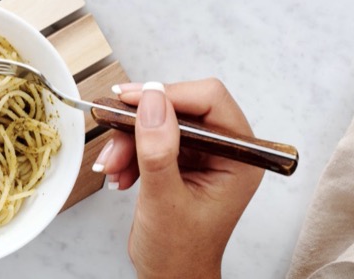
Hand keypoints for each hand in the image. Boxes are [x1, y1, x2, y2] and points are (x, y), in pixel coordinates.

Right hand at [96, 80, 263, 278]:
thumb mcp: (164, 200)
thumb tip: (153, 101)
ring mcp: (203, 154)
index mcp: (239, 159)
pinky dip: (130, 150)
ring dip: (130, 139)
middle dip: (142, 122)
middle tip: (114, 130)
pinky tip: (120, 172)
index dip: (171, 94)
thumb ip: (158, 150)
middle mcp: (225, 151)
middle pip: (182, 107)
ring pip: (161, 120)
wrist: (169, 278)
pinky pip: (151, 137)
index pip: (211, 101)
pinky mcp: (182, 159)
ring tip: (113, 165)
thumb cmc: (179, 254)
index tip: (134, 99)